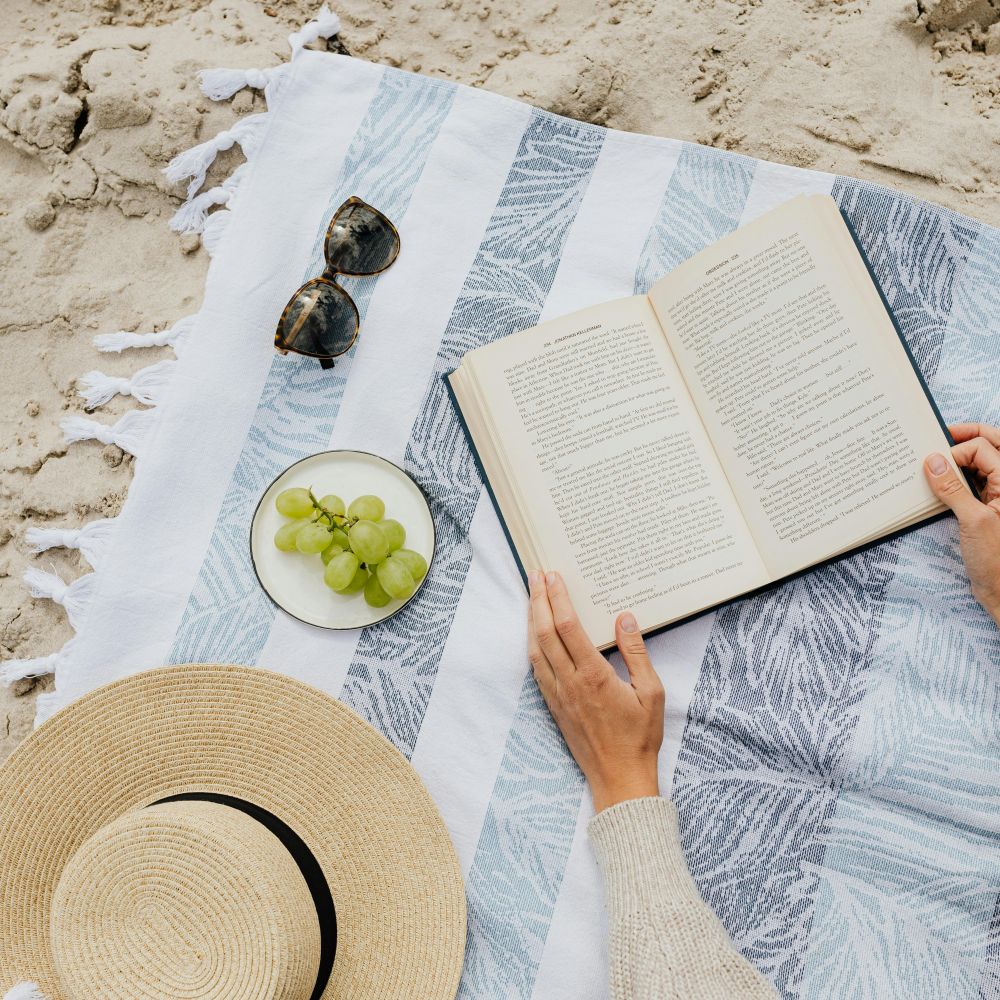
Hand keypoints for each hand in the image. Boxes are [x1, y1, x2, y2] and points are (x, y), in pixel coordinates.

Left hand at [527, 570, 664, 812]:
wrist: (619, 779)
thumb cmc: (639, 738)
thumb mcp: (651, 693)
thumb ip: (637, 652)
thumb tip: (625, 618)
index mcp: (593, 676)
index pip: (567, 627)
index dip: (557, 598)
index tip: (553, 576)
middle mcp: (569, 682)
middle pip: (544, 633)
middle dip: (537, 600)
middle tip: (535, 575)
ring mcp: (557, 695)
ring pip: (535, 649)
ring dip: (530, 620)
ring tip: (531, 596)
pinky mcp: (553, 705)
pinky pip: (536, 669)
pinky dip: (532, 645)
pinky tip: (533, 634)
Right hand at [924, 422, 999, 624]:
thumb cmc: (998, 561)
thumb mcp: (973, 520)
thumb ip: (952, 488)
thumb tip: (932, 461)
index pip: (983, 448)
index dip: (956, 452)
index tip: (933, 463)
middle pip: (989, 447)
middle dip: (964, 439)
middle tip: (937, 437)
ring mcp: (998, 496)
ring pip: (980, 464)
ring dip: (957, 461)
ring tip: (932, 463)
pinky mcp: (988, 509)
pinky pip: (973, 484)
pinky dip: (955, 480)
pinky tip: (938, 485)